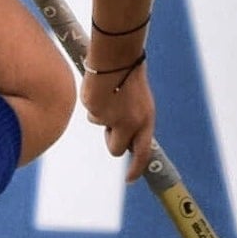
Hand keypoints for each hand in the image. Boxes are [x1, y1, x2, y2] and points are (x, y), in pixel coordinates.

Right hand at [81, 55, 154, 182]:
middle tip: (111, 121)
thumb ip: (133, 120)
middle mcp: (130, 123)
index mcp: (146, 119)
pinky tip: (99, 88)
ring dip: (101, 114)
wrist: (117, 57)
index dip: (136, 168)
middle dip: (110, 138)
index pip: (143, 152)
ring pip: (100, 126)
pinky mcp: (95, 111)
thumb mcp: (138, 101)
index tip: (130, 180)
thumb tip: (123, 136)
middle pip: (115, 148)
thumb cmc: (129, 75)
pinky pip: (90, 112)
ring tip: (108, 93)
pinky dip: (92, 102)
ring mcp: (112, 118)